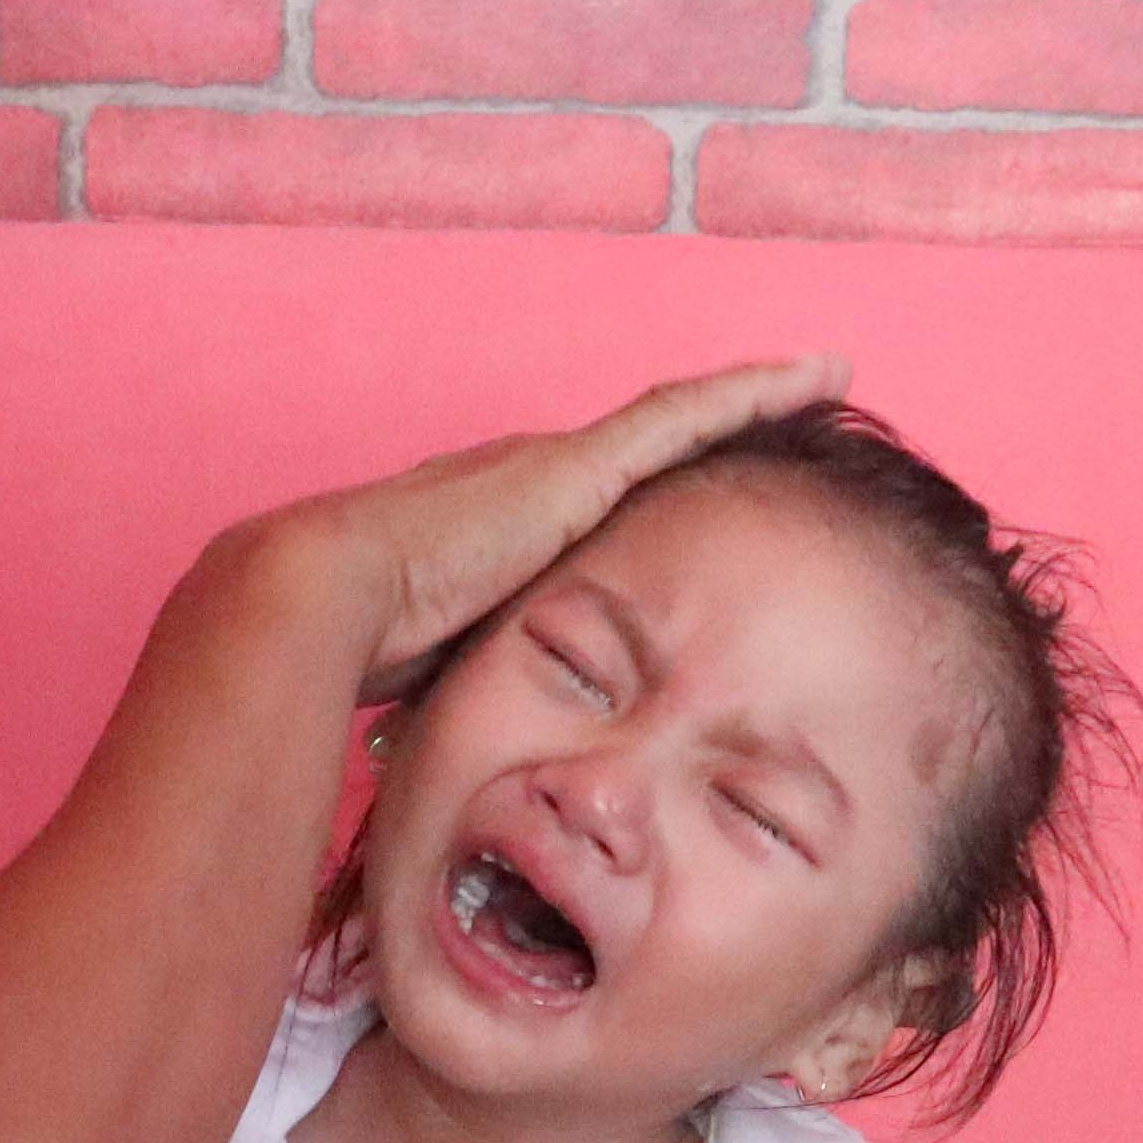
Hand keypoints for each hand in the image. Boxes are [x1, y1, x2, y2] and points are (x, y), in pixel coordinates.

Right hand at [271, 355, 848, 699]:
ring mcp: (555, 467)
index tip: (677, 510)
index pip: (585, 510)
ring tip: (821, 375)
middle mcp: (529, 483)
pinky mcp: (579, 465)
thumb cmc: (354, 655)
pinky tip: (816, 373)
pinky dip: (754, 391)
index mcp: (495, 530)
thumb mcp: (433, 679)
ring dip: (748, 398)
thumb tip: (438, 769)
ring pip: (678, 420)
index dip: (634, 499)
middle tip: (775, 417)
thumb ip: (460, 698)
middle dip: (705, 436)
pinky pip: (690, 417)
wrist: (320, 600)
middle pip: (640, 455)